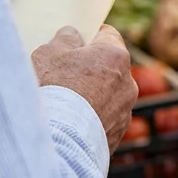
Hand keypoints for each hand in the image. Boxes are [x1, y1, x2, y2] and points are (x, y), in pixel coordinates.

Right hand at [32, 25, 136, 151]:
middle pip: (110, 66)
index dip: (90, 37)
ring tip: (65, 103)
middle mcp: (128, 82)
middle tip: (65, 74)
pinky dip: (92, 118)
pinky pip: (105, 119)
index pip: (108, 35)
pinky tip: (70, 123)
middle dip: (91, 68)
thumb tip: (72, 35)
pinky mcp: (117, 134)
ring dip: (93, 95)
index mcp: (115, 55)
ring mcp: (125, 110)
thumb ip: (64, 39)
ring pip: (109, 94)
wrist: (58, 142)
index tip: (76, 41)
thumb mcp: (49, 53)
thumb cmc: (53, 91)